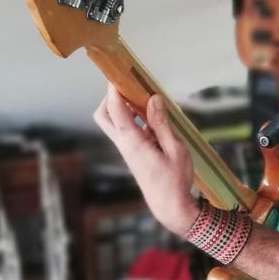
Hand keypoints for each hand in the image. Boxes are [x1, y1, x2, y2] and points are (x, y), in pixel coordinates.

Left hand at [93, 86, 197, 236]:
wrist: (170, 206)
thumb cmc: (175, 180)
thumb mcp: (175, 149)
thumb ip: (162, 123)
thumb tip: (153, 99)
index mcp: (133, 142)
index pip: (116, 109)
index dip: (114, 89)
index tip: (117, 73)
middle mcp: (125, 145)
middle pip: (103, 115)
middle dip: (110, 98)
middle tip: (129, 87)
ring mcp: (127, 150)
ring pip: (113, 123)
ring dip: (123, 108)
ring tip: (144, 99)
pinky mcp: (133, 154)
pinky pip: (126, 131)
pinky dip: (133, 119)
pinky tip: (152, 117)